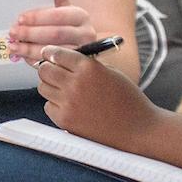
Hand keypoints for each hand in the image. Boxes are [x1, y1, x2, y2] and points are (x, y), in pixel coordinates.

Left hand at [8, 0, 97, 63]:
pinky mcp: (73, 68)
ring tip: (13, 45)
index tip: (21, 17)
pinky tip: (21, 55)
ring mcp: (81, 53)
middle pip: (55, 34)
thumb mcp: (63, 5)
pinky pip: (52, 65)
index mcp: (81, 15)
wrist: (79, 49)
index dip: (38, 17)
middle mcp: (86, 34)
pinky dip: (33, 60)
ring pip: (53, 51)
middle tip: (13, 31)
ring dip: (29, 48)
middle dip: (31, 33)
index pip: (59, 15)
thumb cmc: (65, 24)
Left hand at [35, 44, 157, 144]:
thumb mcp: (110, 72)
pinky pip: (48, 106)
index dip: (51, 53)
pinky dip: (55, 105)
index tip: (48, 54)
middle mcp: (75, 83)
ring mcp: (68, 103)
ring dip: (51, 86)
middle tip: (53, 71)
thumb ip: (86, 64)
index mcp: (88, 67)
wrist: (138, 129)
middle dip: (48, 68)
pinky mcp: (65, 120)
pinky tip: (71, 106)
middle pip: (44, 69)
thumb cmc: (127, 98)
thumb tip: (60, 58)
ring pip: (43, 87)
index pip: (56, 54)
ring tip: (65, 90)